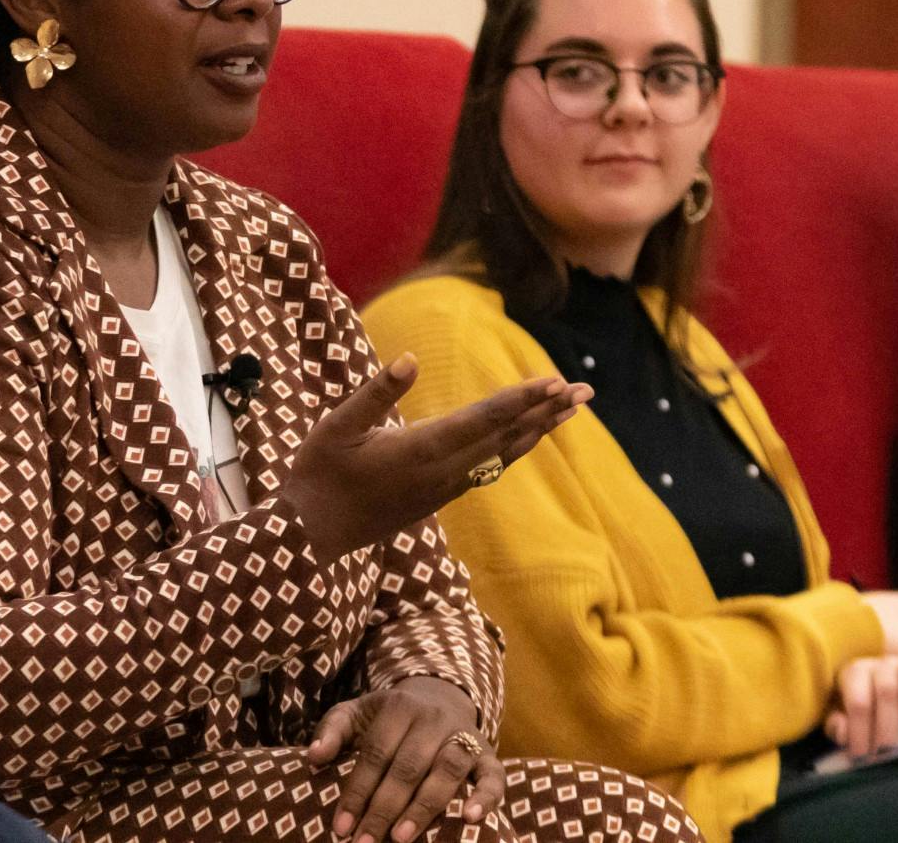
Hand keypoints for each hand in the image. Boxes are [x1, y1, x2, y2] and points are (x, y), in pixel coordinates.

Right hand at [280, 354, 589, 563]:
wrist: (311, 538)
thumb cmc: (317, 475)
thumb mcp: (336, 426)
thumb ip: (376, 392)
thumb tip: (409, 359)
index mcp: (419, 450)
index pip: (482, 419)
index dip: (521, 399)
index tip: (554, 382)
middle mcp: (441, 472)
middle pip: (506, 438)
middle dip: (547, 412)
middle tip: (585, 391)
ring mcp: (442, 489)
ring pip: (502, 455)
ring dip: (538, 430)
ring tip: (569, 410)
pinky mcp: (437, 497)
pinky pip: (488, 469)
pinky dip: (514, 448)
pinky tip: (526, 437)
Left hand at [306, 676, 502, 842]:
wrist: (440, 697)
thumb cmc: (389, 717)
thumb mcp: (357, 713)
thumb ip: (333, 730)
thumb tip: (313, 757)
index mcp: (398, 707)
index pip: (375, 753)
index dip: (357, 791)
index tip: (340, 828)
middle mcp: (433, 719)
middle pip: (408, 765)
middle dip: (384, 808)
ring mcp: (463, 735)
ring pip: (447, 769)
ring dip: (425, 806)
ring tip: (401, 838)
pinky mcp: (487, 754)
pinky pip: (493, 775)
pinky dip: (486, 796)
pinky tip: (471, 819)